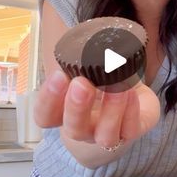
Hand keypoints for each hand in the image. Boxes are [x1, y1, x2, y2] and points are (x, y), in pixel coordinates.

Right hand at [34, 70, 159, 147]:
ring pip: (105, 136)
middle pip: (74, 129)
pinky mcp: (131, 131)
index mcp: (64, 114)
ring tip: (117, 88)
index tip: (58, 75)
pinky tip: (131, 92)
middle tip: (81, 83)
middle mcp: (84, 128)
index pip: (45, 116)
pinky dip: (131, 111)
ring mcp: (107, 134)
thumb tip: (79, 40)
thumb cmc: (100, 79)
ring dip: (110, 111)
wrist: (127, 94)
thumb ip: (78, 58)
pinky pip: (130, 129)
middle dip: (77, 107)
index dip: (48, 99)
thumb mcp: (86, 66)